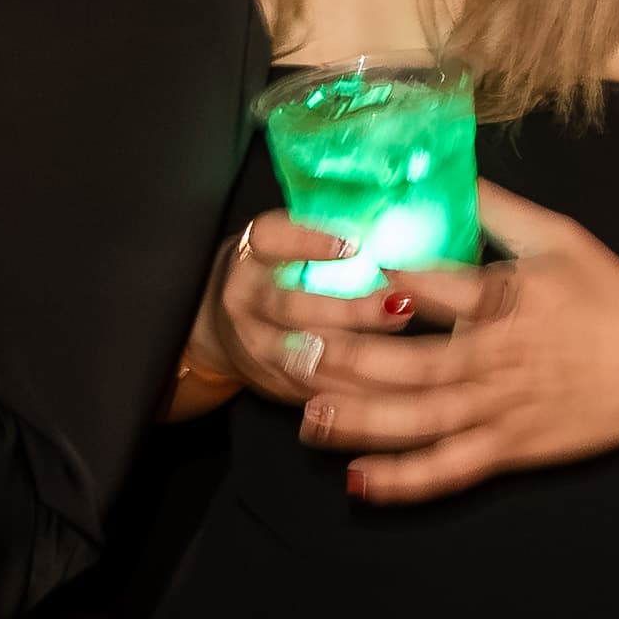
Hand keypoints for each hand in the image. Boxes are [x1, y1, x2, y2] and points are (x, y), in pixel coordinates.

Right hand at [199, 209, 418, 398]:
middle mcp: (245, 299)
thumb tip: (390, 226)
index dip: (310, 242)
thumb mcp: (282, 242)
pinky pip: (316, 391)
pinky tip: (390, 387)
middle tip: (397, 304)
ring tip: (399, 353)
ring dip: (357, 356)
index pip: (272, 240)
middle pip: (293, 307)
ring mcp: (254, 345)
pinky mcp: (270, 380)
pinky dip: (353, 392)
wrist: (218, 325)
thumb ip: (323, 234)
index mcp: (250, 253)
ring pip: (305, 358)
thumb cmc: (270, 271)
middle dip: (349, 310)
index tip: (355, 244)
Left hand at [280, 180, 618, 504]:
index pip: (437, 289)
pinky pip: (448, 471)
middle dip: (346, 359)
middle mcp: (499, 359)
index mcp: (509, 300)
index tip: (335, 271)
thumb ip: (496, 209)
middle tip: (291, 347)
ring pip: (418, 421)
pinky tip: (357, 480)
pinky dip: (403, 480)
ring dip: (358, 420)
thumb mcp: (558, 236)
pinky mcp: (511, 449)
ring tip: (304, 414)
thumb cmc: (611, 294)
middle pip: (410, 363)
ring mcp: (502, 410)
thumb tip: (448, 174)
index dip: (385, 281)